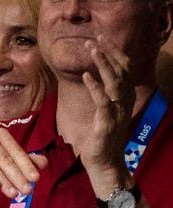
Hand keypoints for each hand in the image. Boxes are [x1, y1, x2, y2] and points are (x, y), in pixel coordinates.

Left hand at [80, 36, 134, 177]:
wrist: (105, 164)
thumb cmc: (101, 141)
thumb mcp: (105, 115)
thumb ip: (104, 98)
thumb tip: (96, 82)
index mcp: (125, 99)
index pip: (124, 70)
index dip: (115, 53)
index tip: (103, 40)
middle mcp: (124, 102)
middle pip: (121, 70)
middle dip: (109, 52)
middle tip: (96, 39)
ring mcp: (117, 111)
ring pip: (114, 81)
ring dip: (103, 63)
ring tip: (92, 49)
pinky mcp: (107, 122)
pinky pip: (102, 100)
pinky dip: (95, 86)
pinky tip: (87, 75)